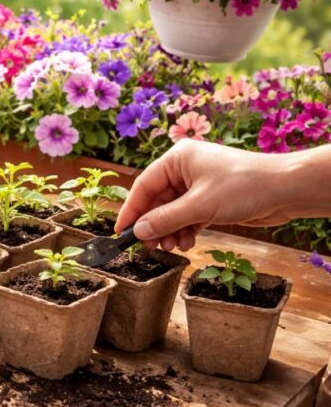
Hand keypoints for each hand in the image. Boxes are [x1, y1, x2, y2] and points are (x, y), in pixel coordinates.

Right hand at [115, 140, 311, 251]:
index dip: (131, 209)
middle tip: (149, 246)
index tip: (121, 231)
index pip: (144, 185)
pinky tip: (186, 242)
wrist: (286, 190)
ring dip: (170, 230)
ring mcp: (198, 184)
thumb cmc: (244, 186)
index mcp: (177, 158)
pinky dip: (184, 229)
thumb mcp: (200, 205)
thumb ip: (166, 219)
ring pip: (173, 210)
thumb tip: (138, 231)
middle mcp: (185, 169)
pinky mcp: (211, 199)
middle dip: (154, 224)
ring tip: (172, 247)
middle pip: (157, 200)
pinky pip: (188, 216)